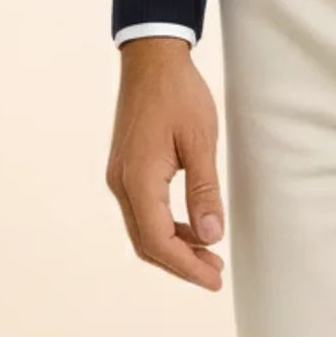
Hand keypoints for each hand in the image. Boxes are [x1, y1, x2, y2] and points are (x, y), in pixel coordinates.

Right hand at [106, 37, 226, 291]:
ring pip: (143, 229)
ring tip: (209, 253)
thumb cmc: (179, 94)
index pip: (159, 241)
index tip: (215, 279)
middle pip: (147, 243)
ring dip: (174, 246)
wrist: (151, 58)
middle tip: (216, 273)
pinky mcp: (125, 168)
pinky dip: (165, 226)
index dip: (187, 266)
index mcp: (138, 180)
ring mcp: (120, 176)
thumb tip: (210, 235)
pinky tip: (190, 226)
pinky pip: (142, 211)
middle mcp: (121, 184)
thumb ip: (204, 190)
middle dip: (181, 263)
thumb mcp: (200, 140)